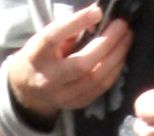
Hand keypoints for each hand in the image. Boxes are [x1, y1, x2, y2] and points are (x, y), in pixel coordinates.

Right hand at [7, 5, 132, 121]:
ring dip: (116, 57)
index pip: (53, 38)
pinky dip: (114, 71)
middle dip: (107, 43)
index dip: (76, 23)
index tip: (97, 12)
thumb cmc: (39, 57)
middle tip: (122, 26)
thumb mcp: (43, 39)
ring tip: (127, 38)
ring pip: (95, 79)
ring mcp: (62, 96)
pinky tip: (121, 57)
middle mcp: (48, 79)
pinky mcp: (74, 105)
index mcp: (36, 56)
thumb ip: (67, 30)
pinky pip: (99, 89)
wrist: (26, 91)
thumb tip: (96, 15)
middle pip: (81, 64)